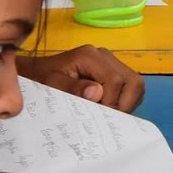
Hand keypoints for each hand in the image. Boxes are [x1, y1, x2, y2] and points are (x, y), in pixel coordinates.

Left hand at [17, 47, 144, 110]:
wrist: (36, 73)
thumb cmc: (41, 79)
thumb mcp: (51, 85)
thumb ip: (72, 88)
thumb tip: (97, 93)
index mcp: (90, 55)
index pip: (115, 80)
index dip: (111, 102)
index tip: (98, 115)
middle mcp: (104, 55)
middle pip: (132, 81)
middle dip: (123, 103)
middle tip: (107, 116)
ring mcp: (111, 61)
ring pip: (135, 83)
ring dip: (127, 102)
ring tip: (109, 112)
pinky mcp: (113, 69)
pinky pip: (131, 86)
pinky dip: (126, 99)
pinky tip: (110, 106)